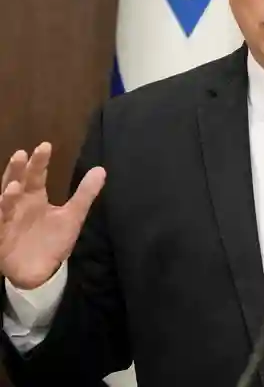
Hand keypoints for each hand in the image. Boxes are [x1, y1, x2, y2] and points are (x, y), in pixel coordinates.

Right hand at [0, 142, 105, 288]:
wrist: (43, 271)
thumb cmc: (54, 240)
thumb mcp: (73, 215)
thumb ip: (85, 193)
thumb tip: (101, 169)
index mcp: (34, 197)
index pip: (36, 175)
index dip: (39, 161)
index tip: (45, 145)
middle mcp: (18, 206)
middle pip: (16, 183)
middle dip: (17, 170)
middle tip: (21, 154)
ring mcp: (7, 222)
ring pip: (3, 206)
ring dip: (7, 196)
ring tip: (14, 186)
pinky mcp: (1, 241)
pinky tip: (0, 210)